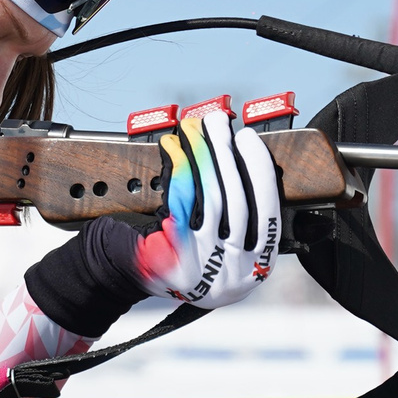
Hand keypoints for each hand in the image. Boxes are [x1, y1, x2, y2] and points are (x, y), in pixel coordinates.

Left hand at [136, 102, 281, 309]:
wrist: (130, 275)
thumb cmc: (184, 255)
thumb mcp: (223, 245)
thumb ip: (241, 214)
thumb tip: (244, 158)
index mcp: (256, 268)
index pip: (267, 214)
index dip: (260, 172)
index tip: (249, 139)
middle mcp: (233, 271)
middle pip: (237, 202)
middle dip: (228, 154)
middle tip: (219, 122)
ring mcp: (204, 266)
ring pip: (211, 200)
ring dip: (205, 156)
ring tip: (197, 128)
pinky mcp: (173, 258)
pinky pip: (181, 205)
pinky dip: (180, 172)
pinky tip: (176, 150)